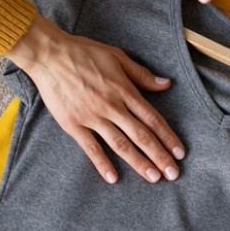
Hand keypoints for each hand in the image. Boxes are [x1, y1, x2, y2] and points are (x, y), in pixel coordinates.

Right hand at [7, 14, 184, 183]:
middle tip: (173, 173)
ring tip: (153, 177)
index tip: (180, 152)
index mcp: (124, 90)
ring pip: (120, 144)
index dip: (168, 137)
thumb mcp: (117, 56)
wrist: (49, 55)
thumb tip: (166, 84)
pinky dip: (102, 163)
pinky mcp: (73, 124)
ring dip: (138, 162)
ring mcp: (92, 116)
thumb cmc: (84, 52)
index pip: (152, 118)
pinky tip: (113, 178)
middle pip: (141, 135)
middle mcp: (112, 106)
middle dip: (159, 155)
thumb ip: (141, 74)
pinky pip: (90, 147)